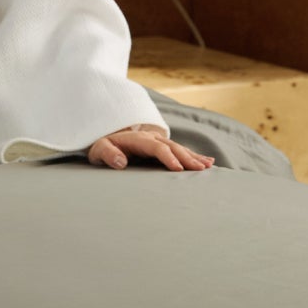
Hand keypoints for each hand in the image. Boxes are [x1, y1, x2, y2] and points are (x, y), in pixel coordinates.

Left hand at [88, 125, 213, 171]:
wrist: (107, 139)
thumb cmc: (103, 147)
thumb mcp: (99, 150)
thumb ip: (108, 154)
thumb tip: (121, 161)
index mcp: (138, 139)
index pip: (156, 148)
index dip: (167, 157)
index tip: (178, 168)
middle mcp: (151, 138)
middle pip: (172, 147)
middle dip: (187, 158)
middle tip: (200, 169)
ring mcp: (159, 141)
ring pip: (179, 148)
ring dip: (194, 157)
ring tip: (207, 166)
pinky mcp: (163, 147)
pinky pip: (181, 151)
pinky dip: (195, 156)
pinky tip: (208, 162)